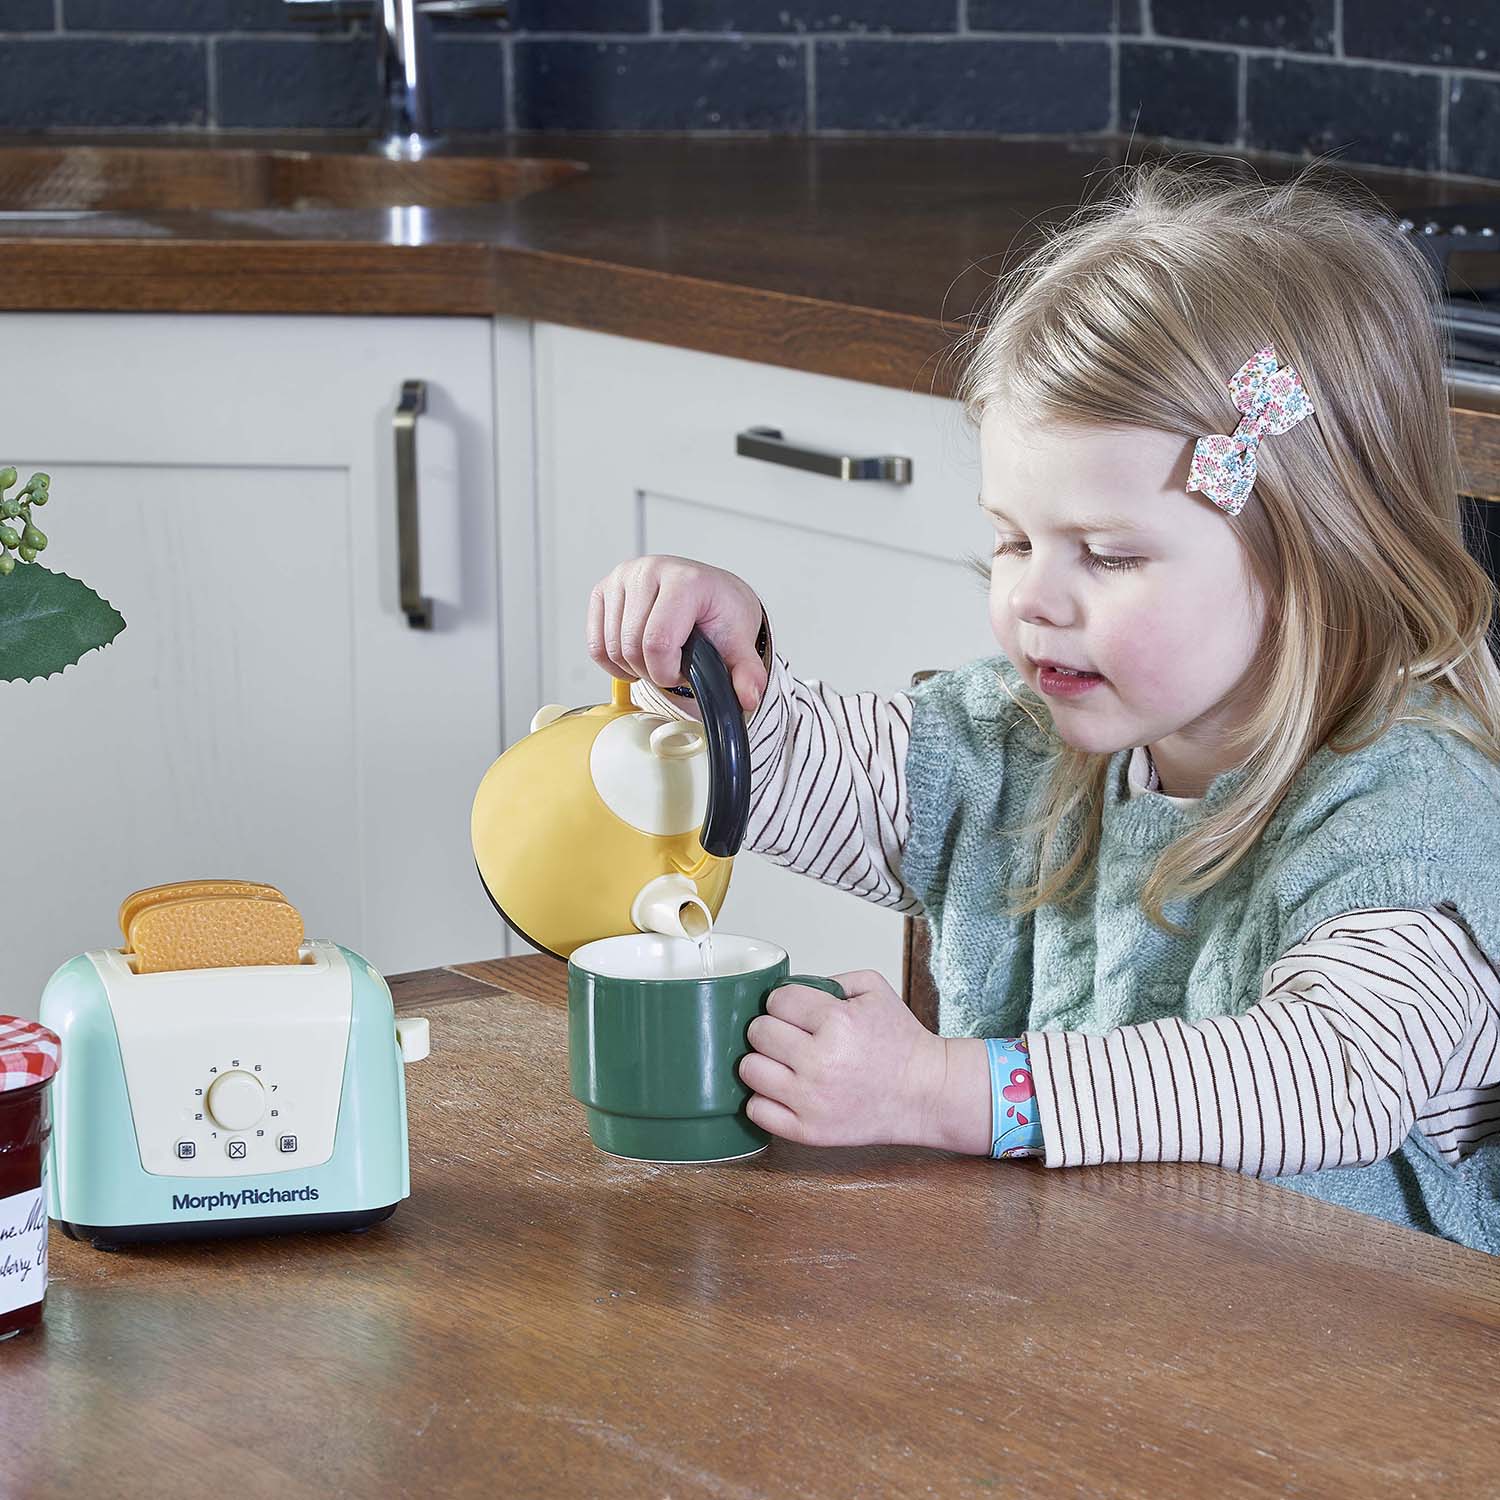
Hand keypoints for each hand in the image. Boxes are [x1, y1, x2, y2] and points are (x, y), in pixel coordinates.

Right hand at [587, 554, 767, 717]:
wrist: (711, 593)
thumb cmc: (720, 614)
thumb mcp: (739, 643)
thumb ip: (747, 672)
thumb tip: (748, 696)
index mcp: (685, 580)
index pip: (657, 641)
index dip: (666, 671)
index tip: (681, 672)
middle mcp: (649, 570)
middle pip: (630, 647)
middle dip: (651, 670)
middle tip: (672, 665)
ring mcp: (623, 577)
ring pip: (610, 648)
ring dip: (632, 667)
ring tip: (657, 657)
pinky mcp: (603, 590)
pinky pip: (595, 644)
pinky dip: (612, 662)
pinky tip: (635, 656)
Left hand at [738, 970, 949, 1147]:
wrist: (926, 1093)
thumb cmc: (902, 1044)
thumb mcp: (874, 989)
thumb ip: (828, 980)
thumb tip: (787, 989)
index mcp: (837, 1022)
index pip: (777, 1001)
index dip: (786, 1002)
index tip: (797, 1012)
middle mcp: (820, 1062)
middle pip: (758, 1032)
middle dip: (773, 1029)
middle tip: (791, 1036)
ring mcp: (812, 1100)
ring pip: (750, 1070)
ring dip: (764, 1062)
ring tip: (785, 1063)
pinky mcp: (808, 1131)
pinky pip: (756, 1110)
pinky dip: (764, 1099)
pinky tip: (784, 1090)